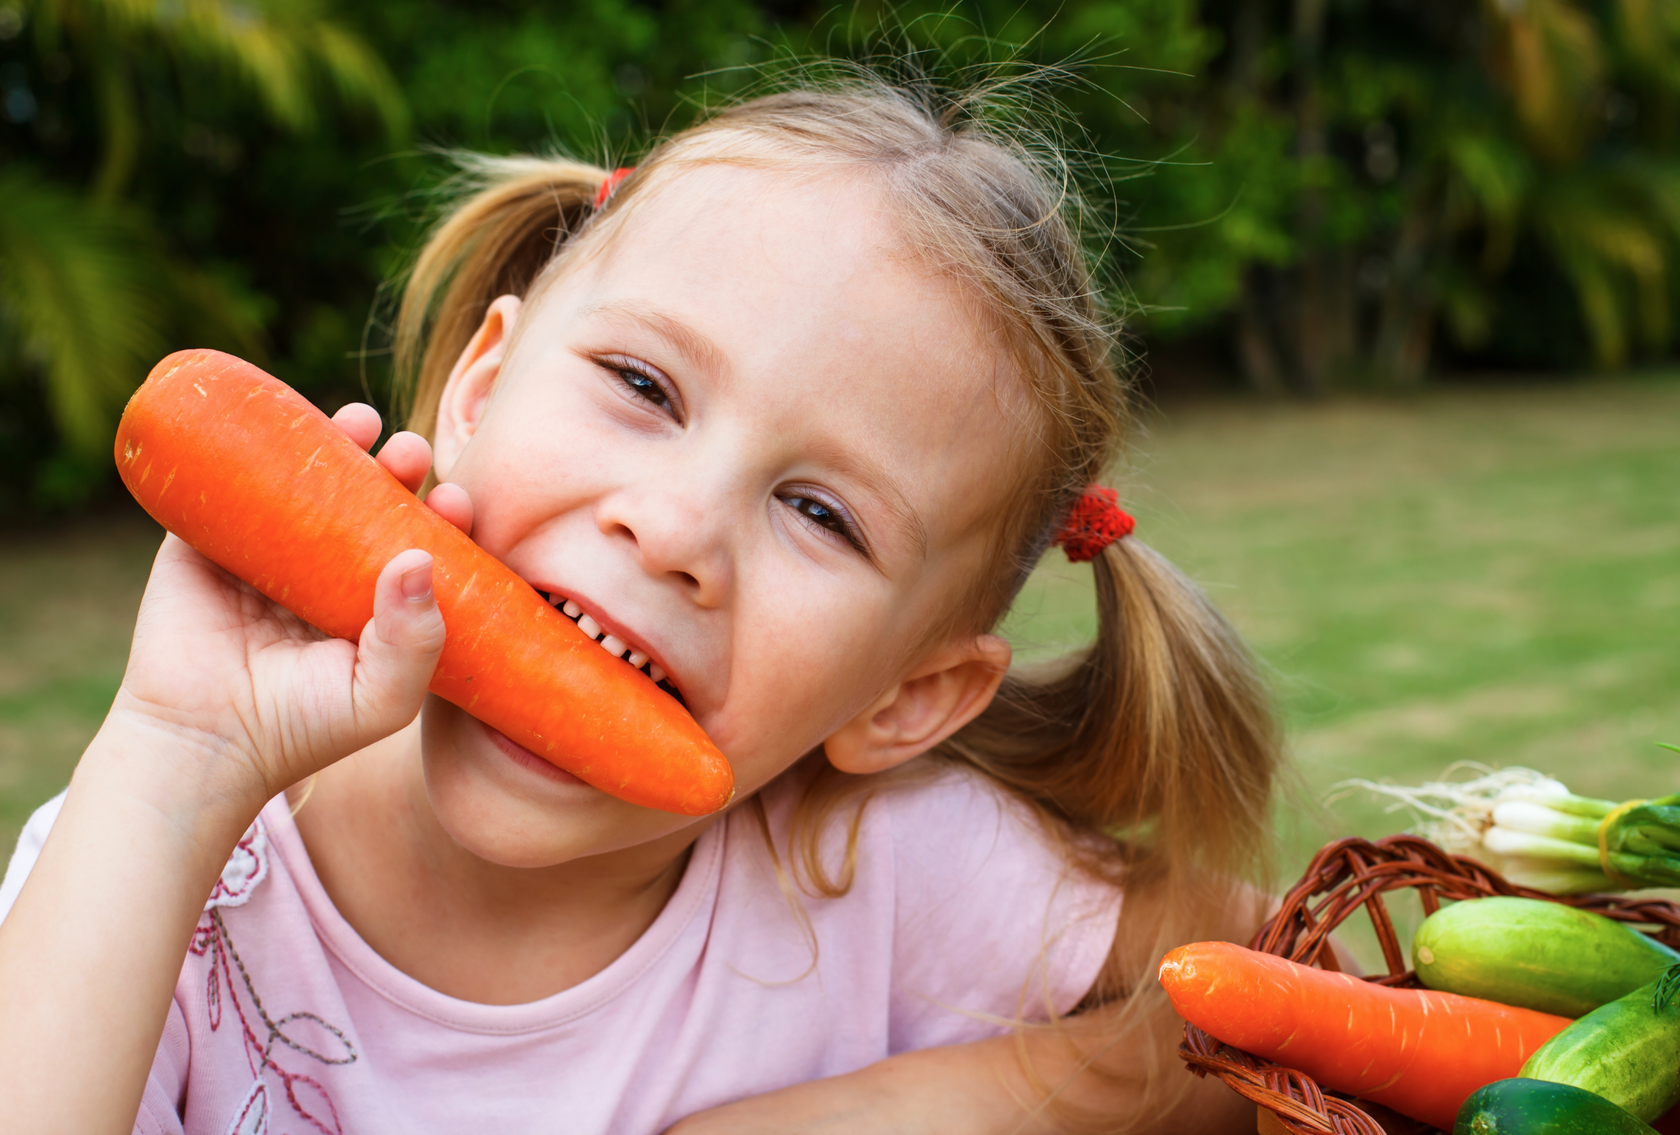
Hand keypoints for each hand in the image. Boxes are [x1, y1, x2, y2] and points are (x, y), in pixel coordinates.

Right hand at [101, 404, 473, 817]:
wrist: (203, 742)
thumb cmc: (303, 728)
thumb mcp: (382, 697)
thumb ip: (416, 641)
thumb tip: (421, 559)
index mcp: (374, 600)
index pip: (417, 542)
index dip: (441, 515)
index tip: (455, 502)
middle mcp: (324, 569)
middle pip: (368, 499)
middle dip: (398, 468)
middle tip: (410, 455)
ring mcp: (266, 548)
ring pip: (305, 479)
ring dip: (338, 442)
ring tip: (364, 424)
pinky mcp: (207, 537)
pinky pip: (229, 480)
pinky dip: (253, 444)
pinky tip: (281, 419)